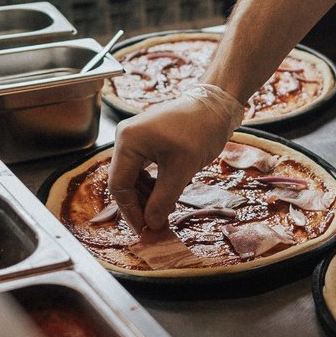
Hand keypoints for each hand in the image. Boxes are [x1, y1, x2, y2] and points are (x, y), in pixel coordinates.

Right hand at [109, 85, 242, 230]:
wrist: (216, 106)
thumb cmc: (200, 131)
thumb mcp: (182, 169)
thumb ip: (164, 199)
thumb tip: (152, 225)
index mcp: (128, 142)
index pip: (119, 185)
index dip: (130, 211)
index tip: (144, 230)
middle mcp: (126, 139)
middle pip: (124, 182)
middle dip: (139, 206)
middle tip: (155, 226)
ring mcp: (136, 140)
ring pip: (134, 178)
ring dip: (148, 198)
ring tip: (165, 213)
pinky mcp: (148, 142)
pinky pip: (144, 170)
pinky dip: (154, 186)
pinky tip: (168, 198)